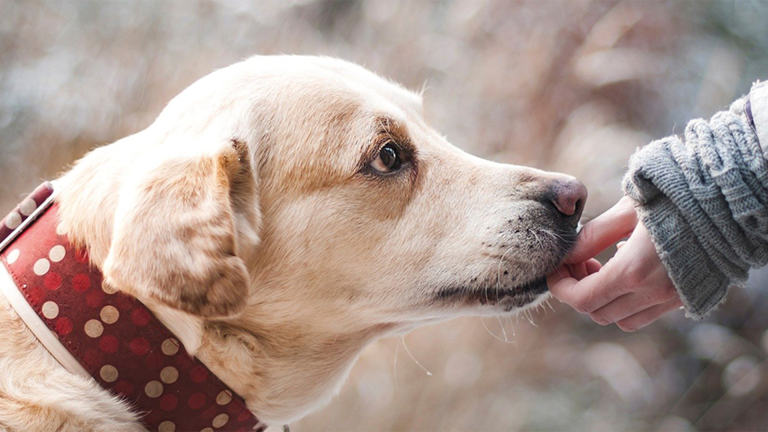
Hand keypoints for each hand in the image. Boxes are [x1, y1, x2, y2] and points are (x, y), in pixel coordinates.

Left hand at [547, 197, 682, 330]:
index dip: (560, 287)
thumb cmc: (676, 196)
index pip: (581, 299)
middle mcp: (654, 293)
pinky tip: (629, 268)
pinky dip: (628, 301)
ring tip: (602, 266)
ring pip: (622, 319)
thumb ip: (594, 235)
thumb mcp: (628, 209)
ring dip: (603, 300)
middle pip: (597, 312)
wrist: (729, 201)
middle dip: (579, 291)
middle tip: (579, 262)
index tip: (555, 268)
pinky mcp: (687, 297)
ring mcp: (673, 299)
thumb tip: (567, 254)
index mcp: (634, 271)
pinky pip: (647, 314)